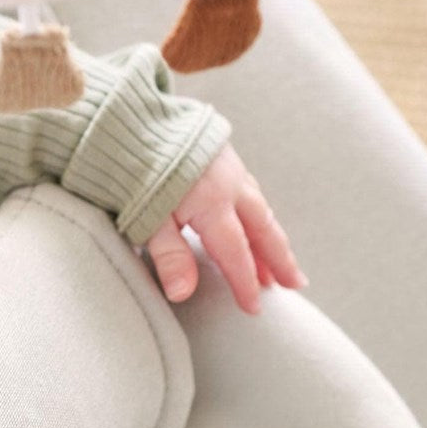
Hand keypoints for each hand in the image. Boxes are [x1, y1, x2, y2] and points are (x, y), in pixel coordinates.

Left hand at [141, 144, 307, 314]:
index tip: (254, 308)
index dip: (244, 283)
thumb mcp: (146, 219)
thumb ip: (168, 256)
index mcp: (212, 203)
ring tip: (280, 262)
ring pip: (260, 208)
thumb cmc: (133, 170)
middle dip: (279, 259)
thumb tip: (183, 294)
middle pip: (262, 229)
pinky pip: (250, 190)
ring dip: (272, 237)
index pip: (235, 253)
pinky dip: (258, 212)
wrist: (131, 118)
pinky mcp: (220, 153)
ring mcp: (228, 166)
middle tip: (295, 284)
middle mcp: (229, 184)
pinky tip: (256, 221)